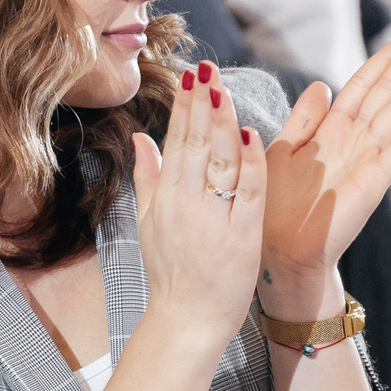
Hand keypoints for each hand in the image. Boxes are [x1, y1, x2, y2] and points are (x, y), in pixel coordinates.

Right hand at [131, 60, 264, 345]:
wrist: (187, 320)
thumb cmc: (171, 272)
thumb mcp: (149, 223)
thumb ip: (147, 177)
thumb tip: (139, 137)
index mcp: (164, 199)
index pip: (175, 142)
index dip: (184, 107)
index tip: (191, 76)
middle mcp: (185, 205)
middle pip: (195, 145)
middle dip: (201, 105)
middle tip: (206, 69)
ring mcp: (213, 221)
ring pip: (219, 162)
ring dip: (223, 123)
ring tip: (224, 91)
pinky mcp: (241, 238)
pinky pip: (248, 193)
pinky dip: (250, 163)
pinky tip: (251, 135)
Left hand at [259, 33, 390, 304]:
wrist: (278, 250)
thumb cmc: (275, 205)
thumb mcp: (283, 150)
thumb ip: (304, 119)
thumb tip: (322, 84)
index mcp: (331, 130)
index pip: (363, 85)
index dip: (384, 59)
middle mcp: (355, 140)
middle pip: (387, 91)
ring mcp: (368, 159)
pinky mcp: (374, 181)